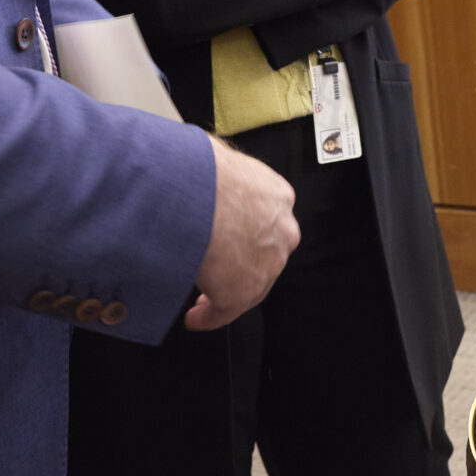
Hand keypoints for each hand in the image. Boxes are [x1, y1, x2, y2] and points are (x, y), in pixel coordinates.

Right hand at [186, 137, 296, 330]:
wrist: (198, 193)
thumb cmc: (201, 169)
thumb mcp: (218, 157)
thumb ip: (218, 168)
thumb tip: (196, 161)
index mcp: (277, 196)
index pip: (266, 220)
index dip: (246, 233)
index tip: (230, 241)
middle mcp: (281, 231)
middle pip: (263, 254)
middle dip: (240, 264)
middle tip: (216, 272)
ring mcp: (267, 263)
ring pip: (249, 284)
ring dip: (225, 293)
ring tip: (201, 302)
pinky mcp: (244, 290)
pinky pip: (225, 310)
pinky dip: (209, 316)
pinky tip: (194, 318)